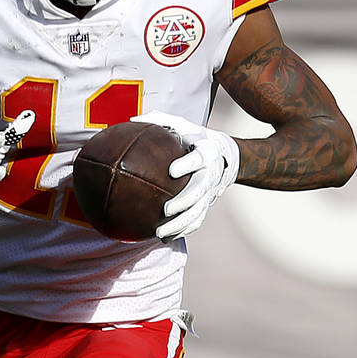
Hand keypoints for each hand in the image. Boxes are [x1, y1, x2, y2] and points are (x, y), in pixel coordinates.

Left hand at [131, 112, 239, 240]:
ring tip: (160, 232)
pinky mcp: (208, 204)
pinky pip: (196, 221)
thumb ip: (159, 119)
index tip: (172, 171)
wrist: (226, 155)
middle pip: (201, 191)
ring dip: (181, 224)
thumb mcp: (181, 124)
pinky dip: (182, 231)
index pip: (200, 159)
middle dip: (185, 202)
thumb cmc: (194, 137)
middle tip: (166, 209)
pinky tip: (163, 239)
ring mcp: (211, 192)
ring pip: (199, 212)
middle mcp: (212, 174)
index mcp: (207, 152)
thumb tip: (130, 118)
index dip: (188, 165)